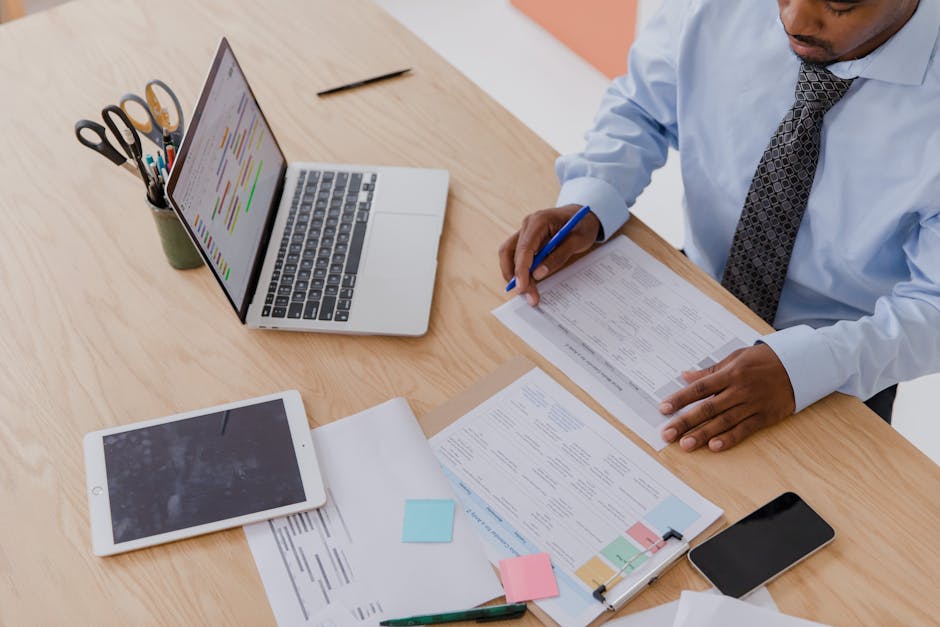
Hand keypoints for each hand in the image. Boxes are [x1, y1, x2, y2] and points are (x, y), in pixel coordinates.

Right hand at [498, 204, 600, 305]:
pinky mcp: (525, 240)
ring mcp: (524, 232)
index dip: (521, 270)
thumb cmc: (583, 225)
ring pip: (508, 255)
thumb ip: (558, 256)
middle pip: (512, 253)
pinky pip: (514, 256)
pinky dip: (518, 270)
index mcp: (539, 221)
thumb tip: (538, 274)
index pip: (524, 248)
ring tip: (527, 293)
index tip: (522, 287)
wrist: (583, 215)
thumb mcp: (578, 241)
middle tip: (530, 297)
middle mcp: (527, 225)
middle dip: (518, 277)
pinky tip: (527, 283)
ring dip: (514, 275)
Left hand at [659, 344, 795, 451]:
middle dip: (686, 421)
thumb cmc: (765, 359)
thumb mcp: (736, 357)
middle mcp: (740, 389)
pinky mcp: (765, 416)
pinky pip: (745, 429)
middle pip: (708, 408)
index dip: (680, 398)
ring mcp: (753, 404)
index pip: (700, 388)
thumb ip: (710, 371)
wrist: (801, 364)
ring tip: (686, 445)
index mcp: (730, 373)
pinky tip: (715, 446)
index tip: (663, 408)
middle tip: (667, 434)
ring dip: (703, 434)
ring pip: (724, 421)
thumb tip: (685, 376)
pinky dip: (730, 438)